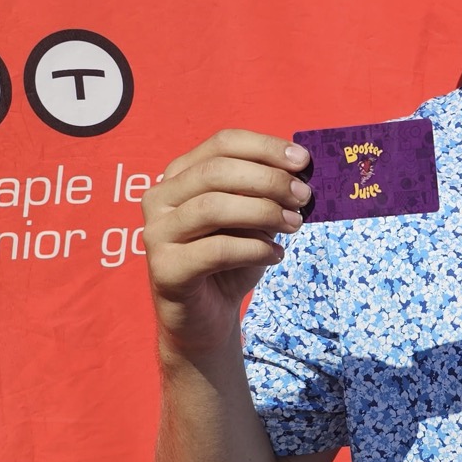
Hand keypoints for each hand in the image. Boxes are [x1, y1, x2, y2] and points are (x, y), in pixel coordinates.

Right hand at [141, 130, 311, 359]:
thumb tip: (301, 174)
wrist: (207, 318)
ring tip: (295, 226)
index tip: (303, 161)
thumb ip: (267, 194)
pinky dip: (255, 250)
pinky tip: (276, 256)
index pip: (222, 144)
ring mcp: (157, 233)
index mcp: (180, 175)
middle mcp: (159, 198)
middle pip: (216, 171)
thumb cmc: (231, 261)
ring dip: (264, 212)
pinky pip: (216, 250)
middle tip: (304, 196)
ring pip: (213, 208)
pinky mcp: (164, 269)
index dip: (265, 147)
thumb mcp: (253, 220)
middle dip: (268, 180)